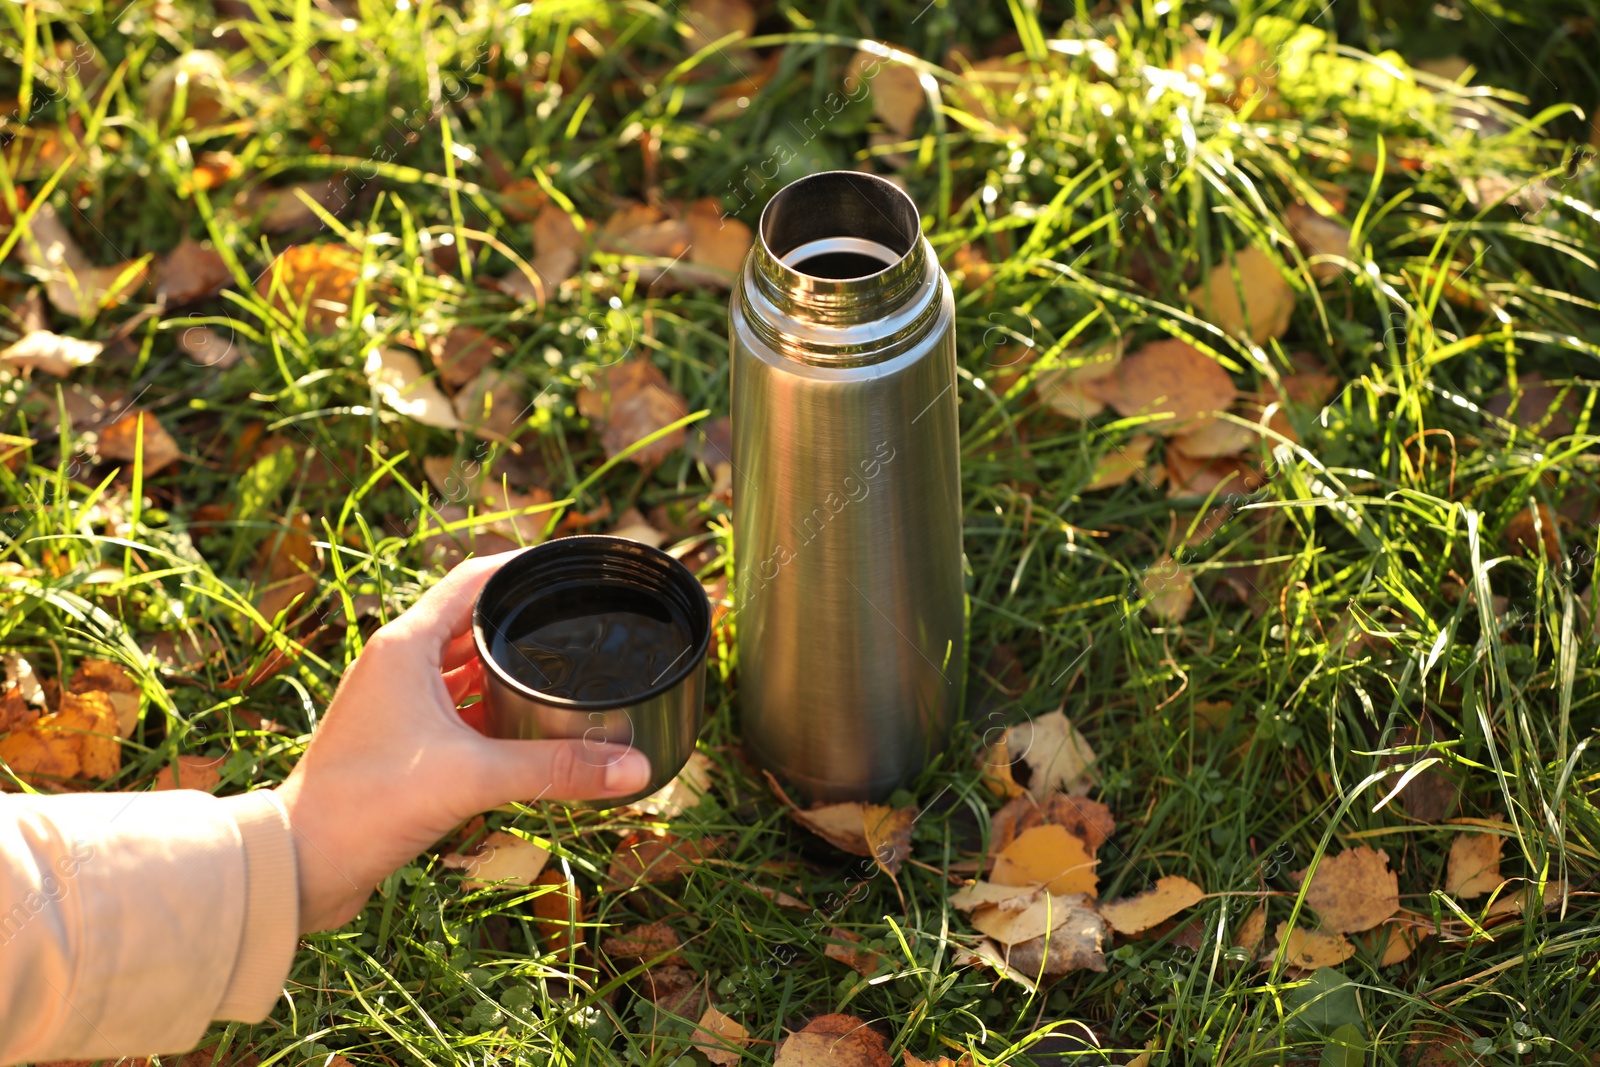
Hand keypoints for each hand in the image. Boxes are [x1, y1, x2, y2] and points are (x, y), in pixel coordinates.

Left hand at [275, 552, 651, 931]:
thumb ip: (556, 769)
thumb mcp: (473, 778)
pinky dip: (490, 713)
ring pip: (464, 670)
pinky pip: (455, 709)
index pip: (473, 579)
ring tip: (565, 677)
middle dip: (525, 626)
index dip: (523, 567)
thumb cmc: (365, 806)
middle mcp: (397, 664)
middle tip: (582, 628)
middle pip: (472, 623)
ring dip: (507, 673)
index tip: (571, 568)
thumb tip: (635, 768)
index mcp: (404, 646)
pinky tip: (527, 731)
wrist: (299, 867)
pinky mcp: (397, 741)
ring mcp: (395, 703)